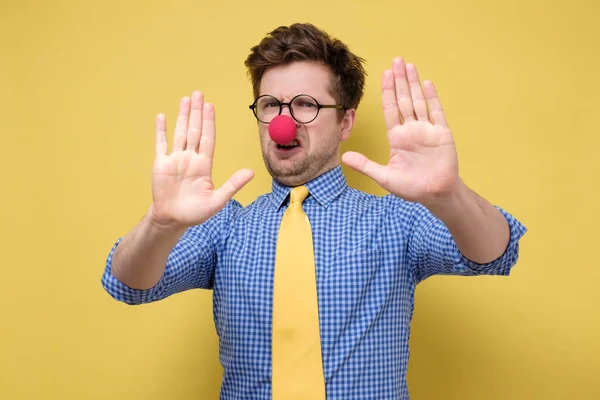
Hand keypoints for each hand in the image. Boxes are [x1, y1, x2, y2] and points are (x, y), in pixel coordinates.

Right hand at [149, 91, 253, 229]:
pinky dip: (161, 131)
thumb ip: (233, 184)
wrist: (173, 220)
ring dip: (182, 116)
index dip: (209, 122)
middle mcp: (190, 158)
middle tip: (198, 93)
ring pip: (180, 133)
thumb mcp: (217, 200)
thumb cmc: (195, 212)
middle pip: (194, 130)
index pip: (208, 138)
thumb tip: (251, 172)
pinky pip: (161, 144)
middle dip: (197, 112)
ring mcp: (175, 159)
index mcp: (204, 164)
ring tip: (185, 99)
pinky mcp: (161, 164)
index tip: (210, 106)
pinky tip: (162, 117)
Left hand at [342, 58, 459, 207]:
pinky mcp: (442, 133)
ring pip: (419, 101)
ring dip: (414, 83)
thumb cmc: (411, 187)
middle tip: (396, 60)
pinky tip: (427, 83)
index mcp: (397, 138)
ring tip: (409, 65)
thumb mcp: (385, 177)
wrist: (436, 194)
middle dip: (399, 80)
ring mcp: (427, 130)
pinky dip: (432, 97)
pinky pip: (436, 112)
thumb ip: (366, 165)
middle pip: (403, 99)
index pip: (390, 109)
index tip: (384, 74)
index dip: (387, 91)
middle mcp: (411, 130)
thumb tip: (344, 158)